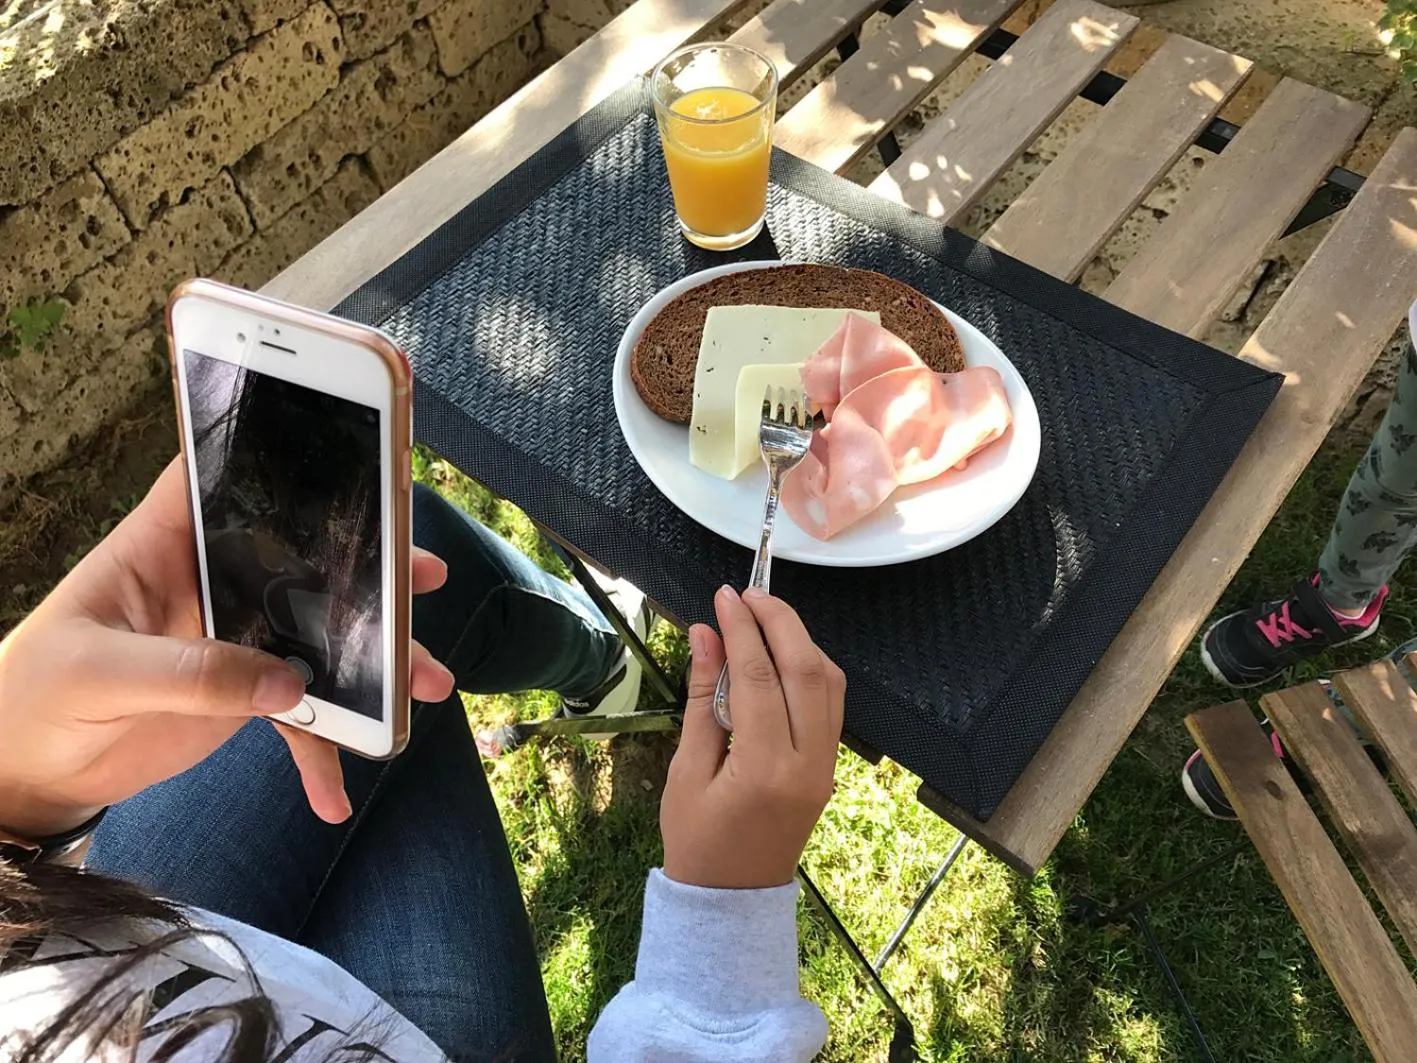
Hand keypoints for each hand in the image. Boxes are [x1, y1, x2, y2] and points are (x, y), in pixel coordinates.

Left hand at [0, 459, 454, 837]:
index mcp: (165, 544)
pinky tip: (335, 796)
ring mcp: (234, 635)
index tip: (350, 452)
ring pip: (322, 633)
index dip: (277, 450)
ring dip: (376, 660)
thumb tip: (287, 685)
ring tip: (427, 684)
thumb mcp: (97, 675)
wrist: (26, 773)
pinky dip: (324, 752)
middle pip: (303, 555)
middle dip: (370, 564)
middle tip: (424, 574)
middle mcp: (211, 579)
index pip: (223, 477)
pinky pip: (302, 715)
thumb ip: (189, 673)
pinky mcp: (244, 692)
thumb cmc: (35, 698)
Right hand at [661, 586, 844, 888]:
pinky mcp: (831, 767)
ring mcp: (827, 767)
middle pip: (807, 670)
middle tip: (748, 593)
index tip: (724, 595)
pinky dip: (810, 668)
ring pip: (829, 683)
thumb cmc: (696, 841)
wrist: (731, 900)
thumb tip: (704, 632)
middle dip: (780, 622)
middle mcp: (808, 764)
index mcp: (765, 769)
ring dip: (800, 641)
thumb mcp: (685, 770)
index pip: (757, 677)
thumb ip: (702, 697)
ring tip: (763, 617)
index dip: (741, 628)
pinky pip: (831, 704)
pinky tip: (781, 654)